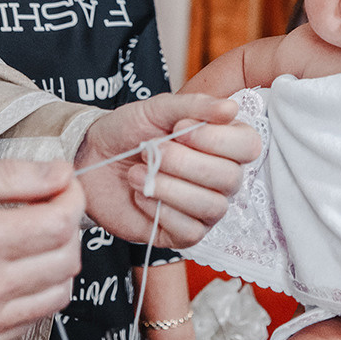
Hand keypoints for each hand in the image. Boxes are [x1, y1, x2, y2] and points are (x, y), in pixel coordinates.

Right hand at [0, 158, 83, 339]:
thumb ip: (9, 175)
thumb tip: (60, 174)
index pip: (59, 224)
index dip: (72, 199)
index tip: (63, 186)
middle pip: (65, 261)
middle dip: (68, 229)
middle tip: (49, 209)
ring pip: (56, 296)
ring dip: (56, 264)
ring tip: (32, 241)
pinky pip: (28, 321)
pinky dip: (32, 293)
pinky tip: (9, 271)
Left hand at [78, 94, 259, 247]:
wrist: (92, 159)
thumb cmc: (128, 132)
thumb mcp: (157, 108)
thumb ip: (194, 106)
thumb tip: (230, 108)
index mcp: (223, 144)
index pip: (248, 146)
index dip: (216, 139)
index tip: (179, 127)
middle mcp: (221, 178)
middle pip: (230, 178)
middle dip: (184, 162)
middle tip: (151, 150)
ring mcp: (205, 208)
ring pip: (212, 207)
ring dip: (170, 187)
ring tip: (138, 173)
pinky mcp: (183, 233)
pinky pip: (191, 231)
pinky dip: (160, 211)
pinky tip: (140, 196)